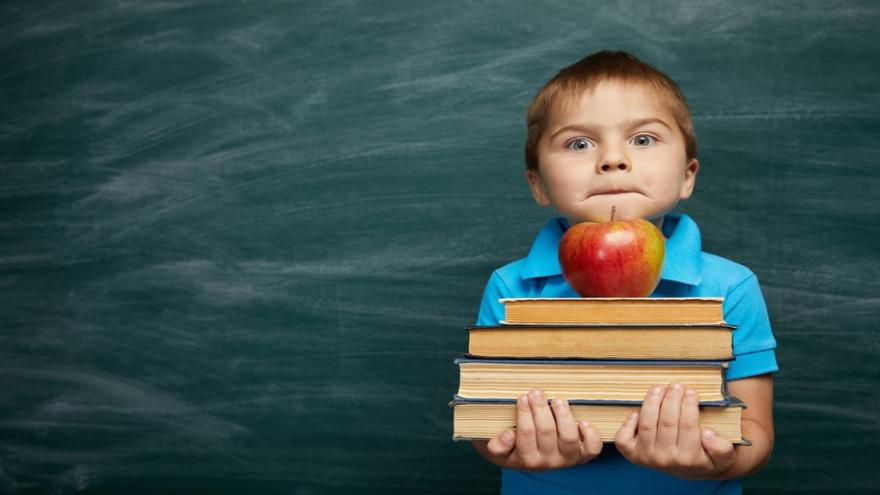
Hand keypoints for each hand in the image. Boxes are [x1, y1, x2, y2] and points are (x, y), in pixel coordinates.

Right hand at [475, 389, 602, 470]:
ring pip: (568, 438)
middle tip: (535, 391)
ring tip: (556, 400)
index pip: (525, 434)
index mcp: (524, 458)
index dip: (525, 414)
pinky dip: (590, 435)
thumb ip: (496, 444)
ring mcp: (565, 459)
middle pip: (546, 431)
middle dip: (540, 407)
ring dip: (563, 415)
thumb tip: (508, 435)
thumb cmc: (509, 447)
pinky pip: (591, 449)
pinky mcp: (581, 456)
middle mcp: (546, 461)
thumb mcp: (494, 448)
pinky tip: (583, 421)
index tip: (522, 397)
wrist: (526, 459)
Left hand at [614, 383, 736, 479]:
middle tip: (676, 385)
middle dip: (671, 399)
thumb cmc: (706, 456)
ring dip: (651, 403)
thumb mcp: (724, 456)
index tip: (691, 391)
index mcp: (689, 458)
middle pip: (666, 422)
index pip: (687, 425)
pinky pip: (624, 439)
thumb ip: (721, 448)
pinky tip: (636, 411)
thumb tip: (707, 433)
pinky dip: (628, 423)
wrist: (691, 470)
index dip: (688, 405)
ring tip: (658, 388)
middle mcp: (666, 460)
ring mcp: (648, 457)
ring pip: (647, 425)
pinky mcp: (633, 455)